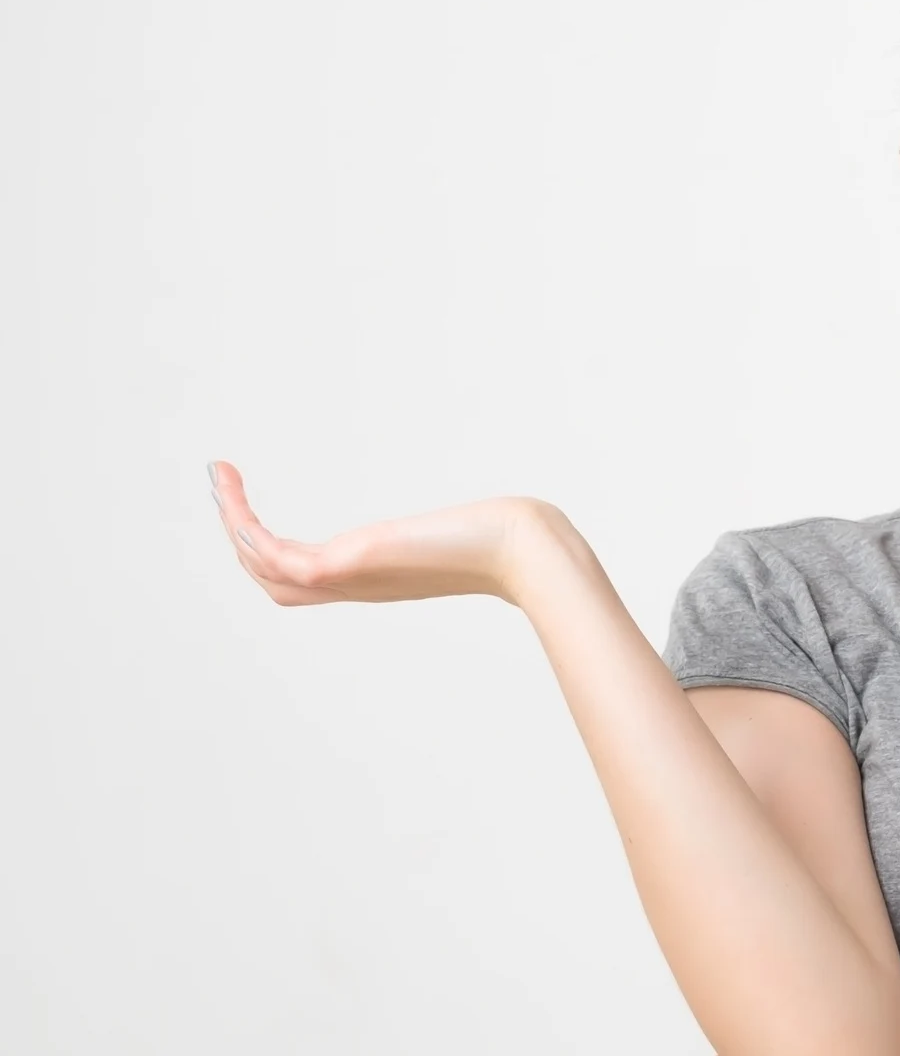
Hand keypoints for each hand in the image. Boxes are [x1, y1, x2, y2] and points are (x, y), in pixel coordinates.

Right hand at [207, 459, 540, 606]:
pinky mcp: (346, 562)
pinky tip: (235, 493)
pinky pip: (275, 555)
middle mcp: (354, 584)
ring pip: (262, 568)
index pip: (300, 579)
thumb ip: (448, 541)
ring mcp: (347, 576)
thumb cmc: (502, 541)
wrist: (520, 549)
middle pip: (270, 580)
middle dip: (238, 535)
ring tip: (218, 479)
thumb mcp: (457, 538)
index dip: (269, 549)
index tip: (252, 506)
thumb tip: (466, 531)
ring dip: (232, 524)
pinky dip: (246, 527)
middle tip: (220, 485)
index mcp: (371, 579)